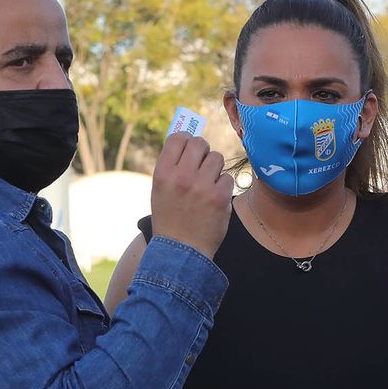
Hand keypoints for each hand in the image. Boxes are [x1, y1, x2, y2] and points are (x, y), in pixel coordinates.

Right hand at [151, 132, 233, 258]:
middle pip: (200, 143)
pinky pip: (227, 178)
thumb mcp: (160, 190)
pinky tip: (215, 198)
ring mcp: (202, 186)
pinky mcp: (220, 197)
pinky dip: (223, 186)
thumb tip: (188, 141)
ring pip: (217, 158)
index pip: (178, 138)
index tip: (189, 148)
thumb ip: (172, 166)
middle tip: (202, 163)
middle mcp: (182, 176)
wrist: (180, 250)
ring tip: (208, 183)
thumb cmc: (169, 218)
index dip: (186, 140)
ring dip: (214, 168)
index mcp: (163, 173)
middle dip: (203, 151)